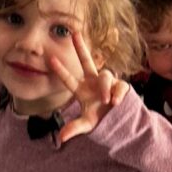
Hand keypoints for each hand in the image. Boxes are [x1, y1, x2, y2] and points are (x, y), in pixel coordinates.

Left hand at [48, 27, 125, 143]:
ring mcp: (108, 82)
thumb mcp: (87, 125)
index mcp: (82, 89)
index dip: (60, 70)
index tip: (50, 59)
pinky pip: (119, 85)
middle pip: (86, 61)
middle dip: (81, 47)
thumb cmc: (101, 121)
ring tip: (107, 102)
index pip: (69, 78)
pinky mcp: (121, 85)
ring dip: (105, 88)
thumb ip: (74, 128)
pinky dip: (117, 93)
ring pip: (105, 76)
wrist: (121, 123)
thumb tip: (61, 138)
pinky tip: (116, 102)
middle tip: (74, 34)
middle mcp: (93, 81)